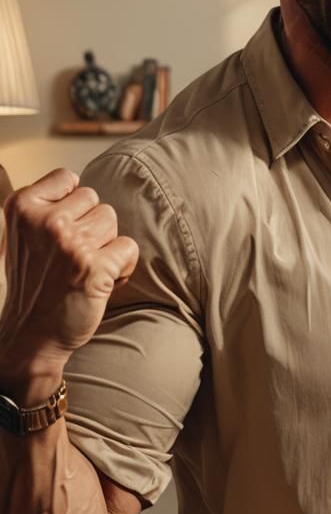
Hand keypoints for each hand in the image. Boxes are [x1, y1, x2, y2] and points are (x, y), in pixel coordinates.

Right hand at [0, 168, 138, 380]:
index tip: (62, 231)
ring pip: (111, 220)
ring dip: (106, 244)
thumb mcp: (20, 235)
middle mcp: (46, 221)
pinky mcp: (95, 267)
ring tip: (85, 268)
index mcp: (21, 207)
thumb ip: (43, 206)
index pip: (67, 178)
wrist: (30, 335)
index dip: (72, 204)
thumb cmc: (31, 284)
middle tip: (72, 257)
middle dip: (90, 226)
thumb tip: (79, 185)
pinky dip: (123, 265)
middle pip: (94, 200)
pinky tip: (101, 281)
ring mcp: (71, 243)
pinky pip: (129, 248)